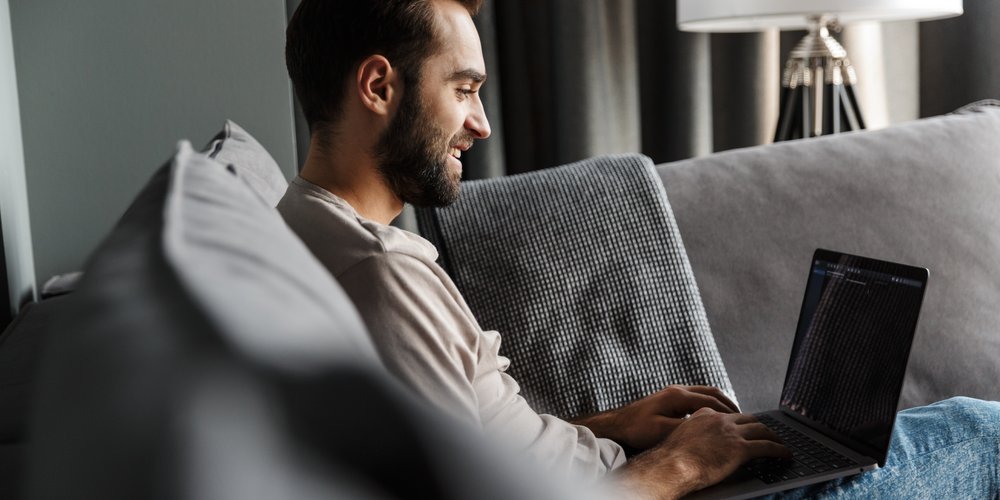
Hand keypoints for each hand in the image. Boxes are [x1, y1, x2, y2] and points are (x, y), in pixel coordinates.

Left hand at [574, 385, 738, 450]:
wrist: (618, 424)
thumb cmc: (637, 429)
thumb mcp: (662, 431)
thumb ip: (686, 427)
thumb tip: (708, 428)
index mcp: (677, 396)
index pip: (711, 401)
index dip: (728, 412)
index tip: (741, 421)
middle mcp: (677, 390)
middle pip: (712, 392)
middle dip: (729, 404)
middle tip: (743, 417)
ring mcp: (674, 392)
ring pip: (705, 392)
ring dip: (720, 402)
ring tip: (733, 416)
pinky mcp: (670, 398)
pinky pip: (697, 396)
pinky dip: (710, 403)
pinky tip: (714, 416)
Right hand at [618, 408, 790, 498]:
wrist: (671, 465)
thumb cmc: (671, 458)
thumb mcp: (681, 438)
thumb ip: (692, 435)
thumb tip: (697, 445)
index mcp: (705, 415)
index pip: (729, 415)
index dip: (740, 421)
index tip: (745, 427)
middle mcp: (720, 420)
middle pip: (749, 419)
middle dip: (760, 426)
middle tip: (767, 433)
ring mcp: (731, 432)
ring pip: (761, 429)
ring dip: (774, 437)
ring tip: (780, 443)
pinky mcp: (741, 448)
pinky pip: (767, 447)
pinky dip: (780, 450)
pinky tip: (785, 455)